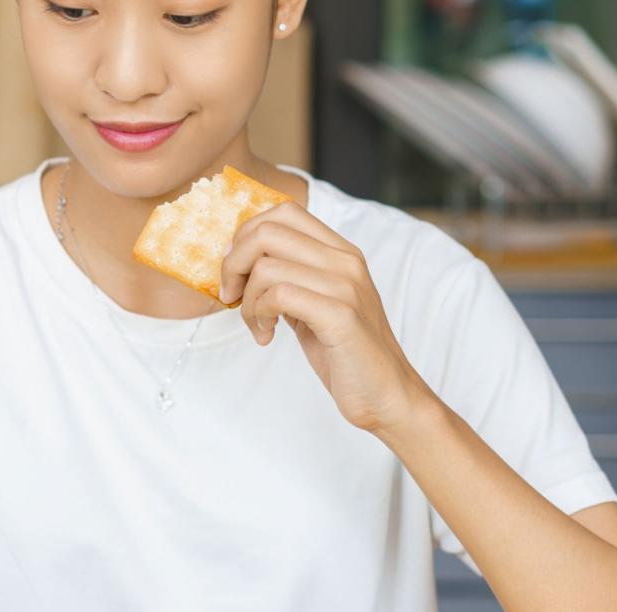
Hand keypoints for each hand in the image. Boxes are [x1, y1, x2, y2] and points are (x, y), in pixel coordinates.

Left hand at [220, 203, 434, 432]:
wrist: (386, 394)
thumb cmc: (345, 352)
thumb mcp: (315, 303)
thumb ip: (289, 277)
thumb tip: (237, 260)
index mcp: (341, 252)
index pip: (284, 211)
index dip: (246, 235)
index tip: (236, 271)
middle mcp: (346, 261)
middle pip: (267, 232)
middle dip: (233, 264)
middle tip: (231, 297)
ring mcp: (346, 286)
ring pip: (266, 267)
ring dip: (247, 301)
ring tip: (257, 325)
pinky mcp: (340, 315)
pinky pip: (279, 296)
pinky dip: (259, 317)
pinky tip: (266, 337)